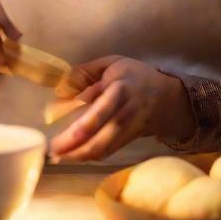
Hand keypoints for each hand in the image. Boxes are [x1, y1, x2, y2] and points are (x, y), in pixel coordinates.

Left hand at [48, 56, 194, 162]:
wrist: (168, 98)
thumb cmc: (134, 76)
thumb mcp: (111, 63)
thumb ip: (85, 72)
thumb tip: (61, 88)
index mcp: (120, 88)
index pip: (99, 110)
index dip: (79, 124)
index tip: (57, 128)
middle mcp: (126, 112)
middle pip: (100, 136)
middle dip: (74, 147)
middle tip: (52, 151)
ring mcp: (129, 129)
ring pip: (103, 148)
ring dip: (78, 155)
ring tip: (58, 156)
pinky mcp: (128, 141)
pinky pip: (107, 152)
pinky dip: (89, 156)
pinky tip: (73, 155)